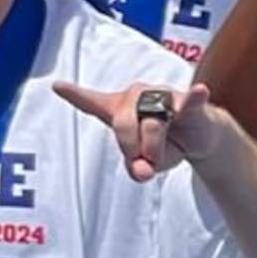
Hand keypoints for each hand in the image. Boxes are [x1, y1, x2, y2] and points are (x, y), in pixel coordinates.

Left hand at [53, 78, 240, 183]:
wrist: (199, 139)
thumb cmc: (164, 144)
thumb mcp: (145, 162)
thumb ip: (136, 167)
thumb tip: (142, 171)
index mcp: (118, 109)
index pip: (92, 102)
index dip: (75, 94)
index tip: (57, 85)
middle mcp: (135, 97)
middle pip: (123, 123)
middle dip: (131, 148)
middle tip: (143, 161)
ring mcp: (161, 95)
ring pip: (151, 123)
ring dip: (156, 146)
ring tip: (160, 155)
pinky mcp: (187, 102)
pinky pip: (188, 100)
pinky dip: (192, 98)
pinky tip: (199, 91)